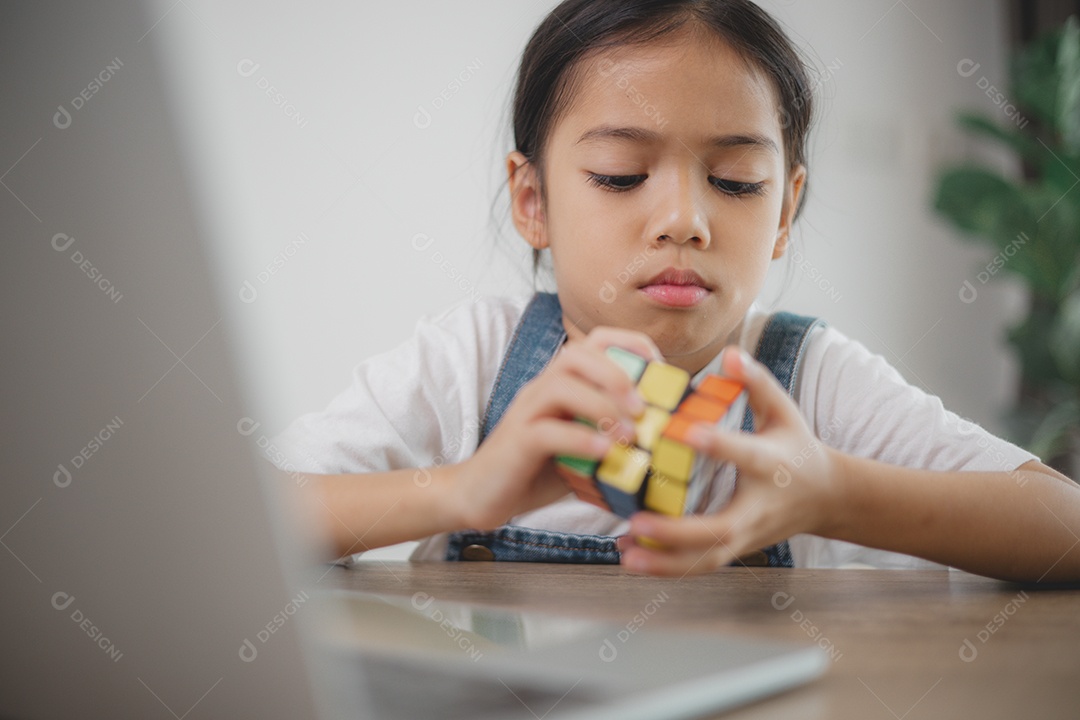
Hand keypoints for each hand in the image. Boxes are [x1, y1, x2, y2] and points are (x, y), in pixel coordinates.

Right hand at [451, 327, 661, 530]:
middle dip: (617, 374)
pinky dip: (580, 439)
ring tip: (629, 435)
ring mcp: (526, 412)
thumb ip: (612, 436)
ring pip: (561, 385)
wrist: (479, 495)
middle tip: (644, 409)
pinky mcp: (516, 441)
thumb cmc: (536, 470)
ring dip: (601, 405)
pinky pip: (547, 430)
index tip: (660, 369)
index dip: (630, 345)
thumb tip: (663, 438)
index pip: (594, 342)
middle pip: (577, 354)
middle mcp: (542, 389)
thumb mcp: (583, 448)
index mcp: (561, 384)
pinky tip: (604, 454)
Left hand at [617, 346, 841, 575]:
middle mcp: (757, 507)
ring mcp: (745, 536)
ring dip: (665, 561)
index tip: (688, 433)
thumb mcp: (783, 411)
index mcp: (771, 464)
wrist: (825, 498)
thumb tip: (729, 353)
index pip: (745, 455)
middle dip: (678, 530)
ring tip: (626, 553)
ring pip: (706, 559)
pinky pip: (700, 565)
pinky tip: (631, 558)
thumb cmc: (796, 446)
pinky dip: (666, 566)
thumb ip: (756, 382)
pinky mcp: (734, 550)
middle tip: (637, 521)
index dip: (720, 445)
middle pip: (720, 529)